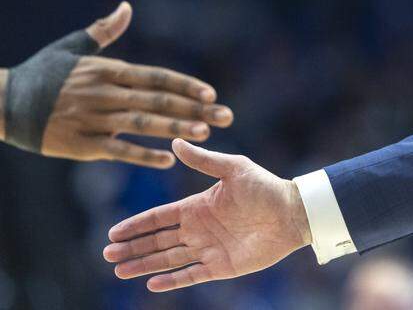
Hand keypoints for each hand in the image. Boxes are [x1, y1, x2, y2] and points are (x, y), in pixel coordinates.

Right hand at [39, 2, 233, 166]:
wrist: (2, 103)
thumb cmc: (41, 73)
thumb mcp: (72, 46)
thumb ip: (104, 30)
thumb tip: (126, 7)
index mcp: (107, 70)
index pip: (155, 77)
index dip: (184, 85)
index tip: (211, 94)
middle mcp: (105, 93)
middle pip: (157, 100)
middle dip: (195, 109)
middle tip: (227, 116)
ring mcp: (93, 119)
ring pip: (142, 124)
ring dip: (176, 128)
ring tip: (206, 132)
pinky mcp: (81, 144)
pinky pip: (118, 149)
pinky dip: (143, 155)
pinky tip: (169, 159)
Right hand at [104, 139, 312, 291]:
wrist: (293, 212)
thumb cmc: (265, 187)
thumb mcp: (233, 168)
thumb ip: (204, 160)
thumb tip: (176, 141)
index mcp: (198, 206)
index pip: (159, 217)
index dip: (136, 225)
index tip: (112, 233)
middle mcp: (199, 229)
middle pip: (158, 241)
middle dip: (132, 248)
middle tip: (107, 255)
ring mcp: (209, 249)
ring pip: (168, 259)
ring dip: (144, 265)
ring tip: (120, 270)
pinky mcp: (222, 266)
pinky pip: (191, 275)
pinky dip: (172, 280)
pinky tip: (152, 283)